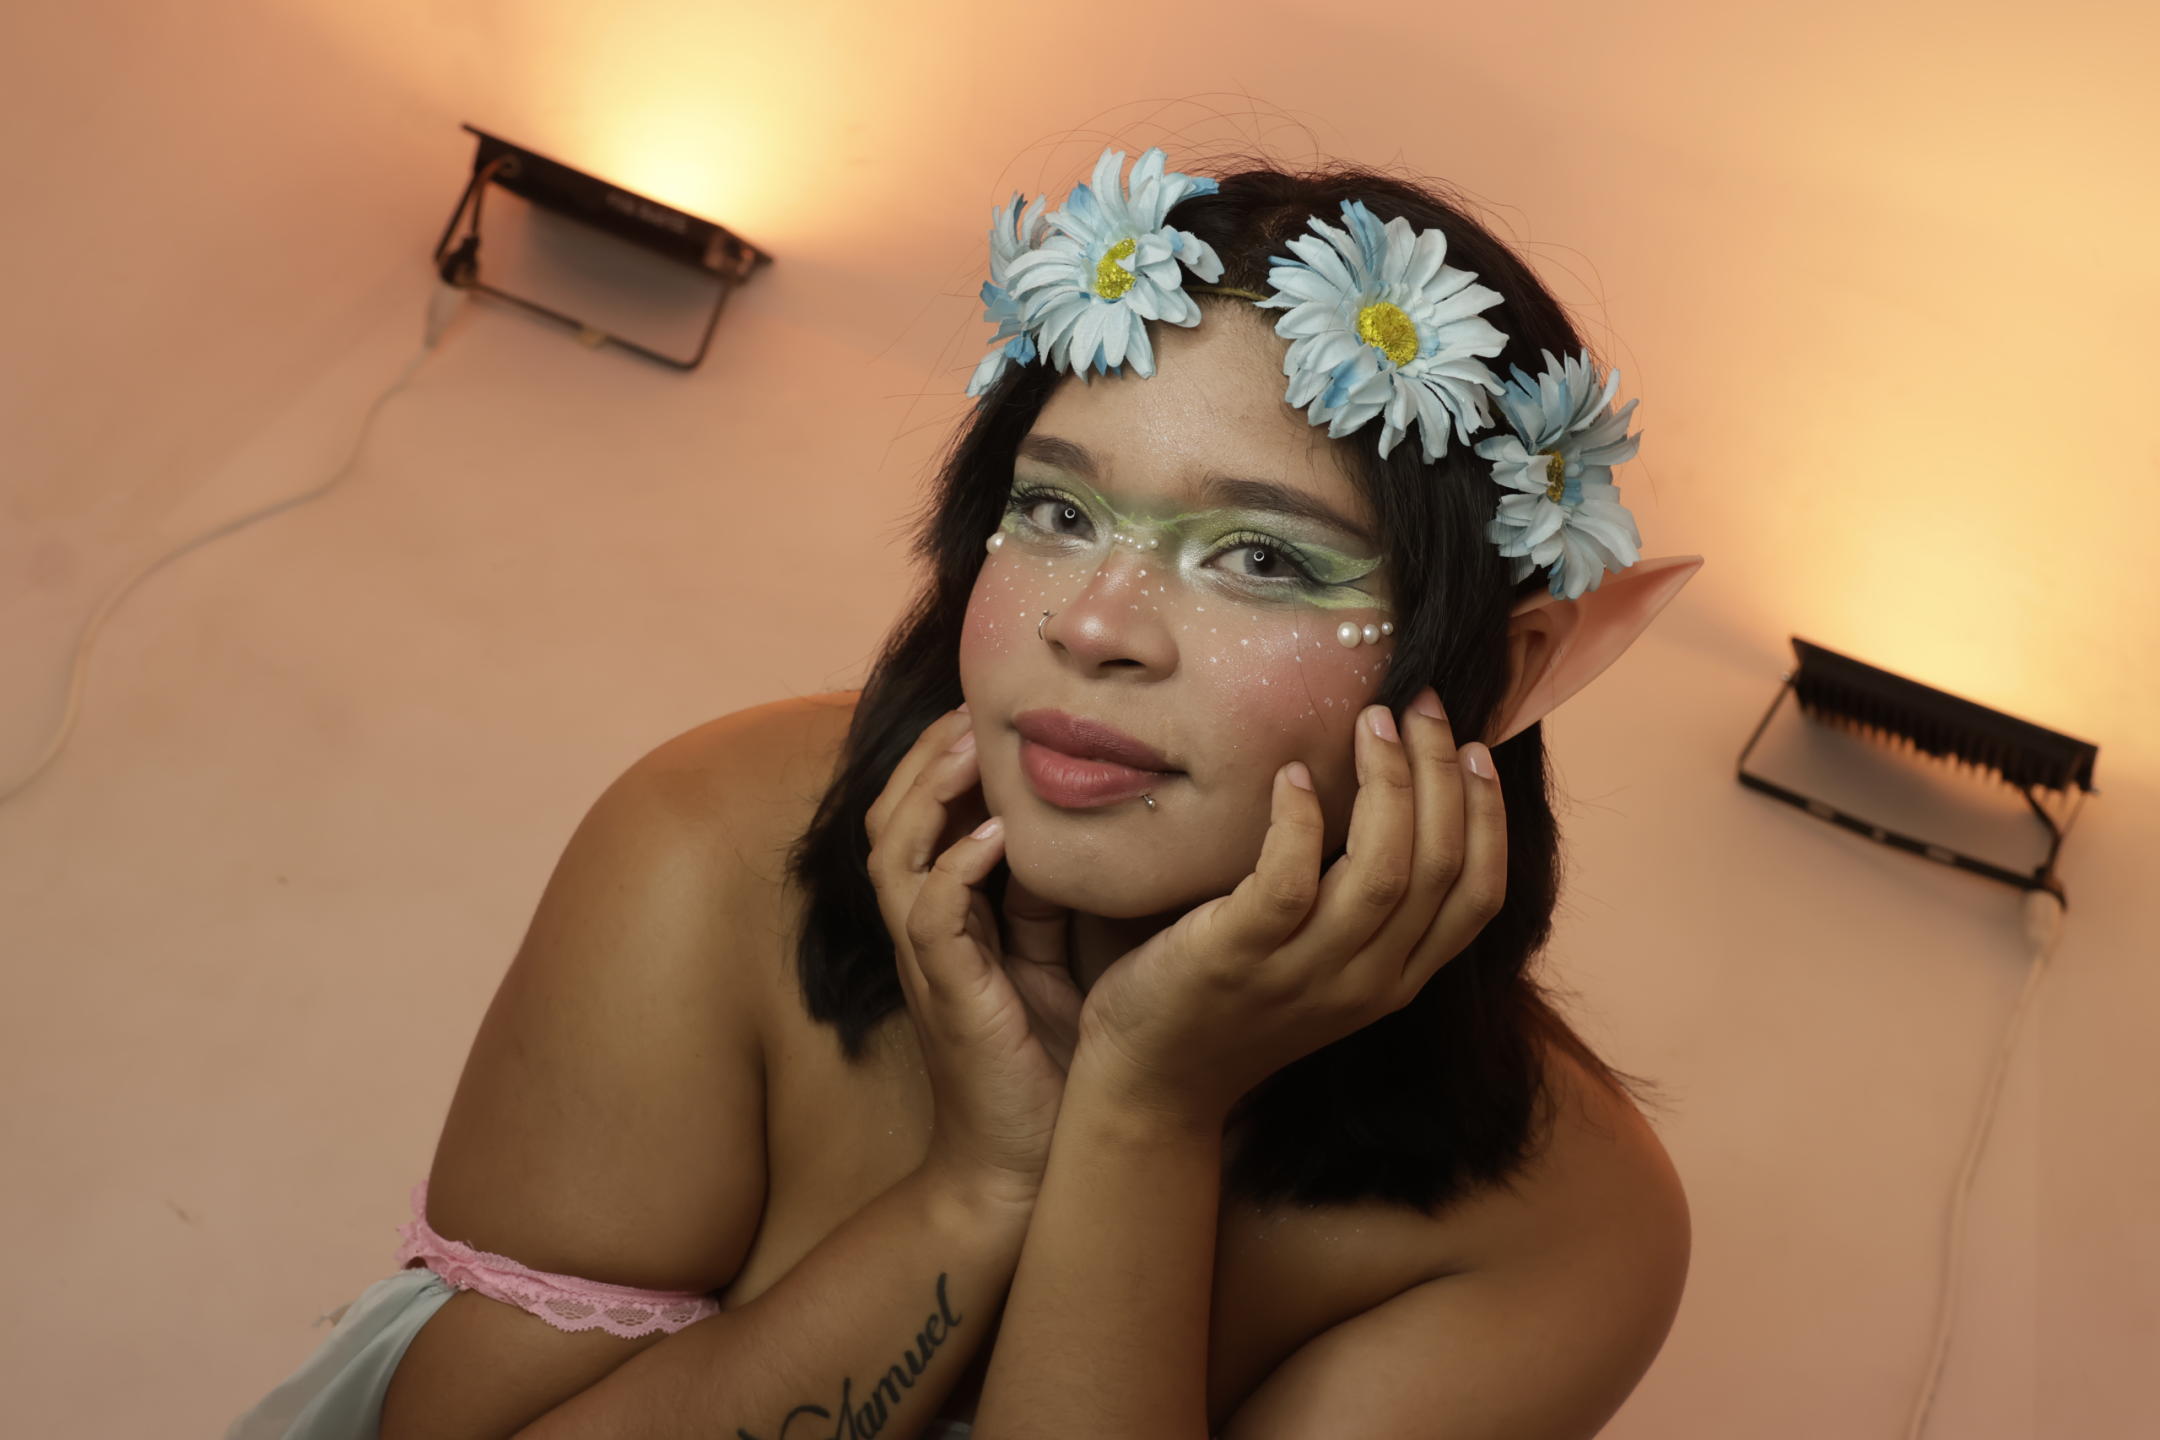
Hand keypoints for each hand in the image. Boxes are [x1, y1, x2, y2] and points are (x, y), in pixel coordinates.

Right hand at [864, 706, 1075, 1205]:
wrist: (1025, 1169)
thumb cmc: (1044, 1065)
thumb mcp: (1052, 961)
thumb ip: (1048, 900)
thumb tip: (1077, 829)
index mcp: (946, 917)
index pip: (920, 815)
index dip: (941, 758)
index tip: (987, 710)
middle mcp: (924, 930)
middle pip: (891, 817)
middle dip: (926, 756)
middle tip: (973, 708)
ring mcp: (929, 962)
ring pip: (895, 854)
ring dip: (930, 796)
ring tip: (973, 751)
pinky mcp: (949, 996)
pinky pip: (931, 917)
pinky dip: (956, 870)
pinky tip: (995, 837)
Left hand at [1073, 688, 1506, 1129]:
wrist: (1154, 1081)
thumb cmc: (1235, 1006)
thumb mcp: (1324, 967)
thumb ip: (1365, 909)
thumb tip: (1396, 806)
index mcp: (1398, 981)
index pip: (1480, 895)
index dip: (1488, 815)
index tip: (1475, 748)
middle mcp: (1366, 980)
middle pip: (1440, 867)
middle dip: (1442, 774)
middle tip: (1421, 705)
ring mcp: (1305, 972)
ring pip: (1382, 871)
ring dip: (1388, 784)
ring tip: (1371, 720)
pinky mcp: (1238, 957)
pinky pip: (1290, 880)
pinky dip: (1300, 820)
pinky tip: (1293, 775)